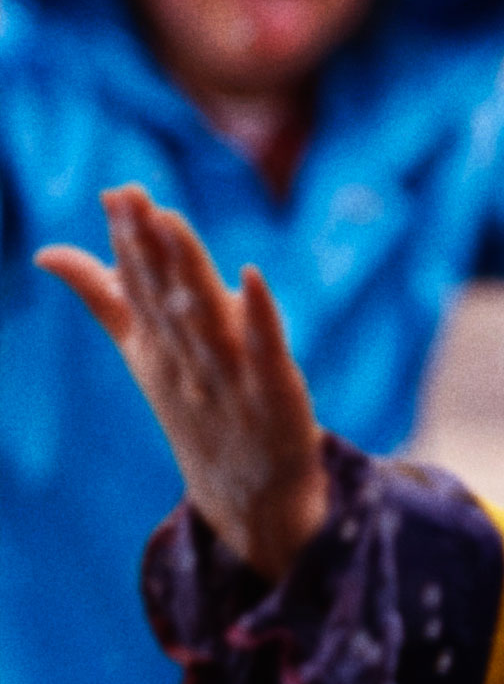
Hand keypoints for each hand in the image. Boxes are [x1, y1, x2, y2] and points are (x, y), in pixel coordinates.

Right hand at [37, 185, 326, 580]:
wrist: (247, 492)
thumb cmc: (196, 408)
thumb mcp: (143, 353)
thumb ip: (105, 298)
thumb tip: (48, 253)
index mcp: (155, 347)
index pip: (138, 287)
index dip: (128, 240)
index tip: (117, 192)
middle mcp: (186, 360)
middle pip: (164, 297)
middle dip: (148, 247)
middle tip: (134, 195)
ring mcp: (229, 378)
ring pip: (204, 319)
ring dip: (189, 271)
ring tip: (173, 222)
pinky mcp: (274, 392)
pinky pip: (266, 350)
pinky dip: (259, 315)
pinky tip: (253, 276)